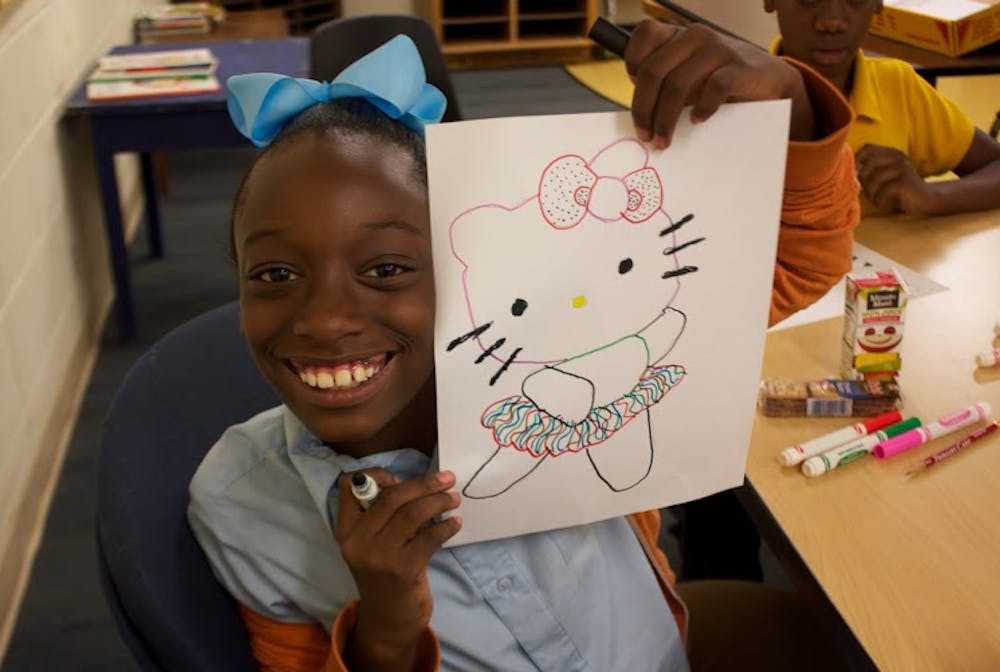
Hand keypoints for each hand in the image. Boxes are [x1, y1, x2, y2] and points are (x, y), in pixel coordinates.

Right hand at [336, 468, 461, 670]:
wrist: (388, 618)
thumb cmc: (384, 571)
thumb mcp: (373, 542)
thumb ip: (383, 514)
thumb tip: (416, 483)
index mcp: (345, 529)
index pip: (349, 486)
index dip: (375, 474)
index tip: (400, 476)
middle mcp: (357, 540)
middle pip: (391, 496)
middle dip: (423, 483)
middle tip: (447, 479)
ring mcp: (379, 556)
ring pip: (412, 513)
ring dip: (438, 501)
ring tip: (454, 499)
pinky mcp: (403, 569)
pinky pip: (430, 537)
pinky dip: (446, 526)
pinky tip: (455, 524)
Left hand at [624, 19, 814, 147]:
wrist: (767, 80)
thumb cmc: (718, 82)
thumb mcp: (687, 76)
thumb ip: (663, 84)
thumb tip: (638, 117)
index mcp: (678, 35)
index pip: (644, 35)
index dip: (633, 64)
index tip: (637, 93)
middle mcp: (694, 36)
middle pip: (653, 71)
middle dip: (643, 108)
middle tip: (644, 135)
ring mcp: (717, 49)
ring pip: (677, 84)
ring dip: (665, 119)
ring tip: (664, 140)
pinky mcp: (738, 68)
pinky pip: (713, 88)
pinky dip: (702, 108)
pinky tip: (698, 120)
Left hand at [855, 144, 937, 214]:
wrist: (924, 198)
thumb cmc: (899, 187)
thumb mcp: (885, 174)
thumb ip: (871, 169)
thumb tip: (849, 172)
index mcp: (891, 152)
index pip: (868, 148)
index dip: (857, 160)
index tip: (854, 175)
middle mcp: (897, 157)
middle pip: (868, 164)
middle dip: (862, 180)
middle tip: (865, 191)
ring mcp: (902, 168)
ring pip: (873, 179)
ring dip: (869, 193)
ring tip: (873, 198)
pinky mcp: (905, 182)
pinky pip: (882, 190)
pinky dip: (878, 199)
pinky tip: (880, 203)